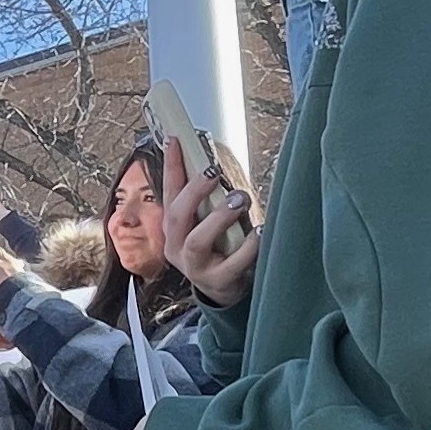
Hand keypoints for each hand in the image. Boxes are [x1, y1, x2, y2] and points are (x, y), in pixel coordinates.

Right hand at [162, 137, 258, 307]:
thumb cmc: (217, 247)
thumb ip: (207, 198)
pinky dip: (248, 247)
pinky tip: (261, 232)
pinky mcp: (218, 281)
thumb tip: (212, 160)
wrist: (222, 290)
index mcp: (173, 228)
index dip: (171, 166)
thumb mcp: (206, 221)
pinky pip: (233, 263)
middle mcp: (177, 247)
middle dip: (194, 191)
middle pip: (177, 216)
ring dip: (219, 216)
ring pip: (197, 240)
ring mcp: (195, 267)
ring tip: (241, 199)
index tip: (176, 140)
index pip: (169, 192)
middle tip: (213, 171)